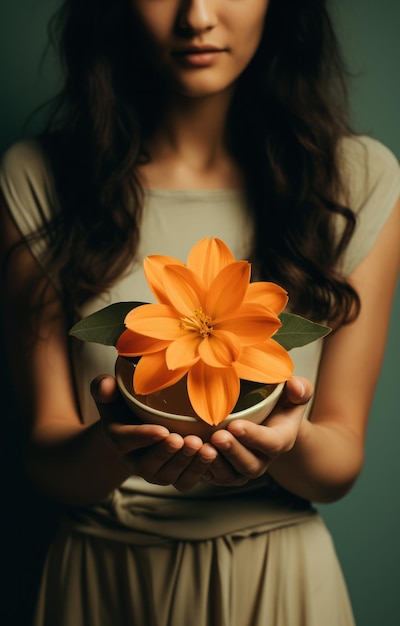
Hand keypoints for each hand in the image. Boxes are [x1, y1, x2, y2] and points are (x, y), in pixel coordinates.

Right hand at [91, 375, 217, 490]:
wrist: (140, 425)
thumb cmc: (126, 405)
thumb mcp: (111, 394)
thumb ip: (103, 388)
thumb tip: (106, 384)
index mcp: (118, 438)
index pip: (126, 441)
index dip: (143, 437)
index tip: (162, 430)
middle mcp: (135, 461)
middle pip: (148, 465)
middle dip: (168, 454)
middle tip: (185, 440)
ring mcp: (156, 472)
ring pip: (169, 476)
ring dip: (187, 463)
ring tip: (203, 447)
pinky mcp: (174, 476)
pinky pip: (185, 482)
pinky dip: (200, 472)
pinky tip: (212, 455)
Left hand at [203, 377, 313, 486]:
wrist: (268, 424)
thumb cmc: (279, 405)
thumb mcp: (293, 393)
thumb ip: (300, 389)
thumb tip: (295, 387)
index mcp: (281, 440)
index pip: (271, 443)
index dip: (253, 436)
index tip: (235, 425)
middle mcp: (263, 459)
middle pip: (249, 464)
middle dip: (232, 451)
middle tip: (216, 436)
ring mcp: (242, 468)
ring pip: (230, 475)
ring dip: (215, 463)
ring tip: (201, 446)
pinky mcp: (225, 472)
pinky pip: (213, 478)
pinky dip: (200, 469)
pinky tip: (189, 454)